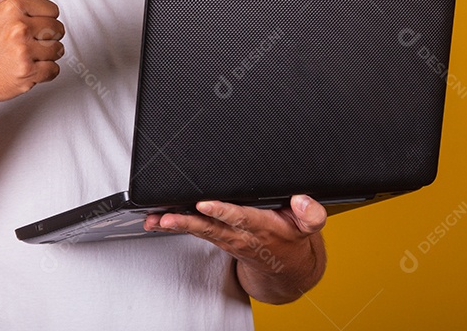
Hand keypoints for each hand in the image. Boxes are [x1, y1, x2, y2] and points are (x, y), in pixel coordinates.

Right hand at [0, 0, 63, 106]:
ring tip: (26, 57)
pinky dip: (44, 73)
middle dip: (46, 38)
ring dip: (47, 56)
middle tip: (26, 44)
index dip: (43, 20)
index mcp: (12, 7)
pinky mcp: (28, 74)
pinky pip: (54, 70)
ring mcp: (23, 51)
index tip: (28, 28)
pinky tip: (26, 70)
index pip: (53, 10)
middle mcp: (18, 27)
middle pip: (58, 30)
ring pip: (58, 50)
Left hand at [144, 195, 326, 302]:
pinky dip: (174, 226)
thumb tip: (302, 200)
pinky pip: (194, 231)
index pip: (240, 217)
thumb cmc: (292, 237)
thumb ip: (310, 214)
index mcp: (262, 227)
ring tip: (156, 219)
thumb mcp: (308, 226)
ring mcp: (226, 238)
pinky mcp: (217, 237)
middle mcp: (240, 234)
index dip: (222, 211)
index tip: (205, 203)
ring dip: (175, 225)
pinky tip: (157, 221)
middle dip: (187, 221)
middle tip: (167, 217)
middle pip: (210, 226)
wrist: (285, 266)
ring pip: (198, 230)